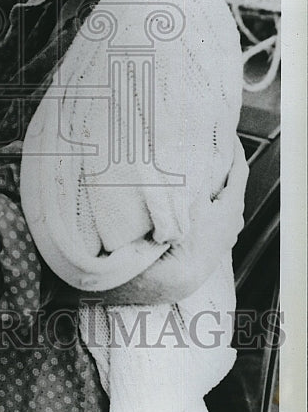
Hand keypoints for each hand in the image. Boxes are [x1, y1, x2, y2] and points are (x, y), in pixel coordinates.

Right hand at [101, 139, 248, 304]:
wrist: (173, 277)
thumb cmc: (182, 239)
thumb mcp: (186, 200)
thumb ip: (190, 176)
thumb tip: (184, 153)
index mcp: (232, 206)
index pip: (239, 170)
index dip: (235, 150)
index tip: (229, 134)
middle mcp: (234, 220)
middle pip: (231, 185)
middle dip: (221, 167)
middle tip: (207, 149)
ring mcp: (225, 233)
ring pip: (222, 201)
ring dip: (212, 186)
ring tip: (196, 172)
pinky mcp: (213, 242)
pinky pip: (213, 214)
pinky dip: (206, 202)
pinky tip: (190, 199)